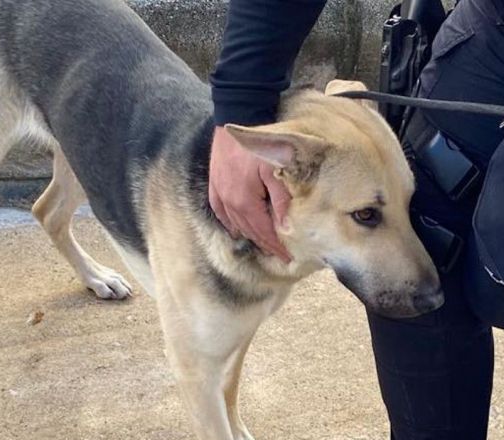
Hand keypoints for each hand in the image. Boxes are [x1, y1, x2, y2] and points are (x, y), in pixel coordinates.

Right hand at [208, 126, 292, 261]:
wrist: (239, 116)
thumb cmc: (262, 144)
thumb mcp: (278, 172)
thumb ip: (282, 201)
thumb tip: (286, 227)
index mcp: (245, 201)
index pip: (264, 232)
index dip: (277, 247)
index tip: (289, 259)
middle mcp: (229, 202)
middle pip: (250, 231)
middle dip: (266, 244)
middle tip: (280, 255)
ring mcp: (219, 193)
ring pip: (236, 224)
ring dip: (250, 235)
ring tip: (264, 244)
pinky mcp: (214, 184)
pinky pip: (221, 212)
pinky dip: (231, 223)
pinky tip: (238, 229)